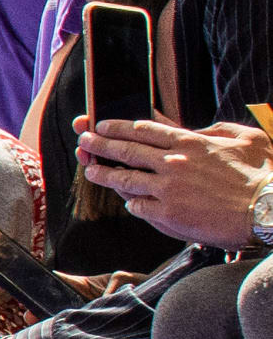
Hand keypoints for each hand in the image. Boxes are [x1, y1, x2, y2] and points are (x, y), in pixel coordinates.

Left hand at [77, 118, 268, 247]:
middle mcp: (173, 163)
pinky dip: (132, 203)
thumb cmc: (262, 174)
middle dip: (100, 143)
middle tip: (84, 139)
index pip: (144, 130)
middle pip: (126, 150)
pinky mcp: (168, 213)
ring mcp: (167, 189)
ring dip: (104, 173)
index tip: (103, 125)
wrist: (268, 210)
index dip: (119, 126)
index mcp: (190, 142)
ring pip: (125, 179)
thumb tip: (199, 130)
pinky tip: (128, 202)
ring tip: (91, 170)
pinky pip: (139, 207)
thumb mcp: (246, 138)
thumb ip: (217, 130)